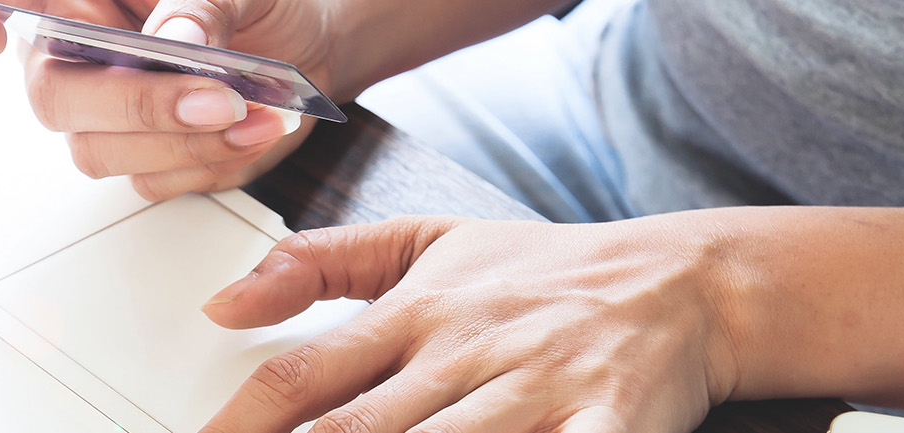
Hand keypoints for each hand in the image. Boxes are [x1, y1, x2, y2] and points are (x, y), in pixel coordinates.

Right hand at [0, 0, 342, 199]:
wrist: (312, 39)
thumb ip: (199, 3)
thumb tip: (173, 40)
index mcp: (68, 1)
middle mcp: (69, 54)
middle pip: (51, 98)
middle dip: (137, 103)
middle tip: (216, 94)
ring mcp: (100, 112)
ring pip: (98, 150)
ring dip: (182, 140)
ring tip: (254, 111)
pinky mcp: (140, 158)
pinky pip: (149, 181)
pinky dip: (207, 161)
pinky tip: (252, 130)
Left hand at [198, 215, 744, 431]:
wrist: (680, 281)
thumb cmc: (543, 271)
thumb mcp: (427, 240)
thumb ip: (322, 263)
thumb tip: (223, 302)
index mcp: (417, 312)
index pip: (306, 376)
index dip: (243, 424)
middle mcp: (467, 353)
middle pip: (362, 431)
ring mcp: (535, 392)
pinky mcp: (604, 425)